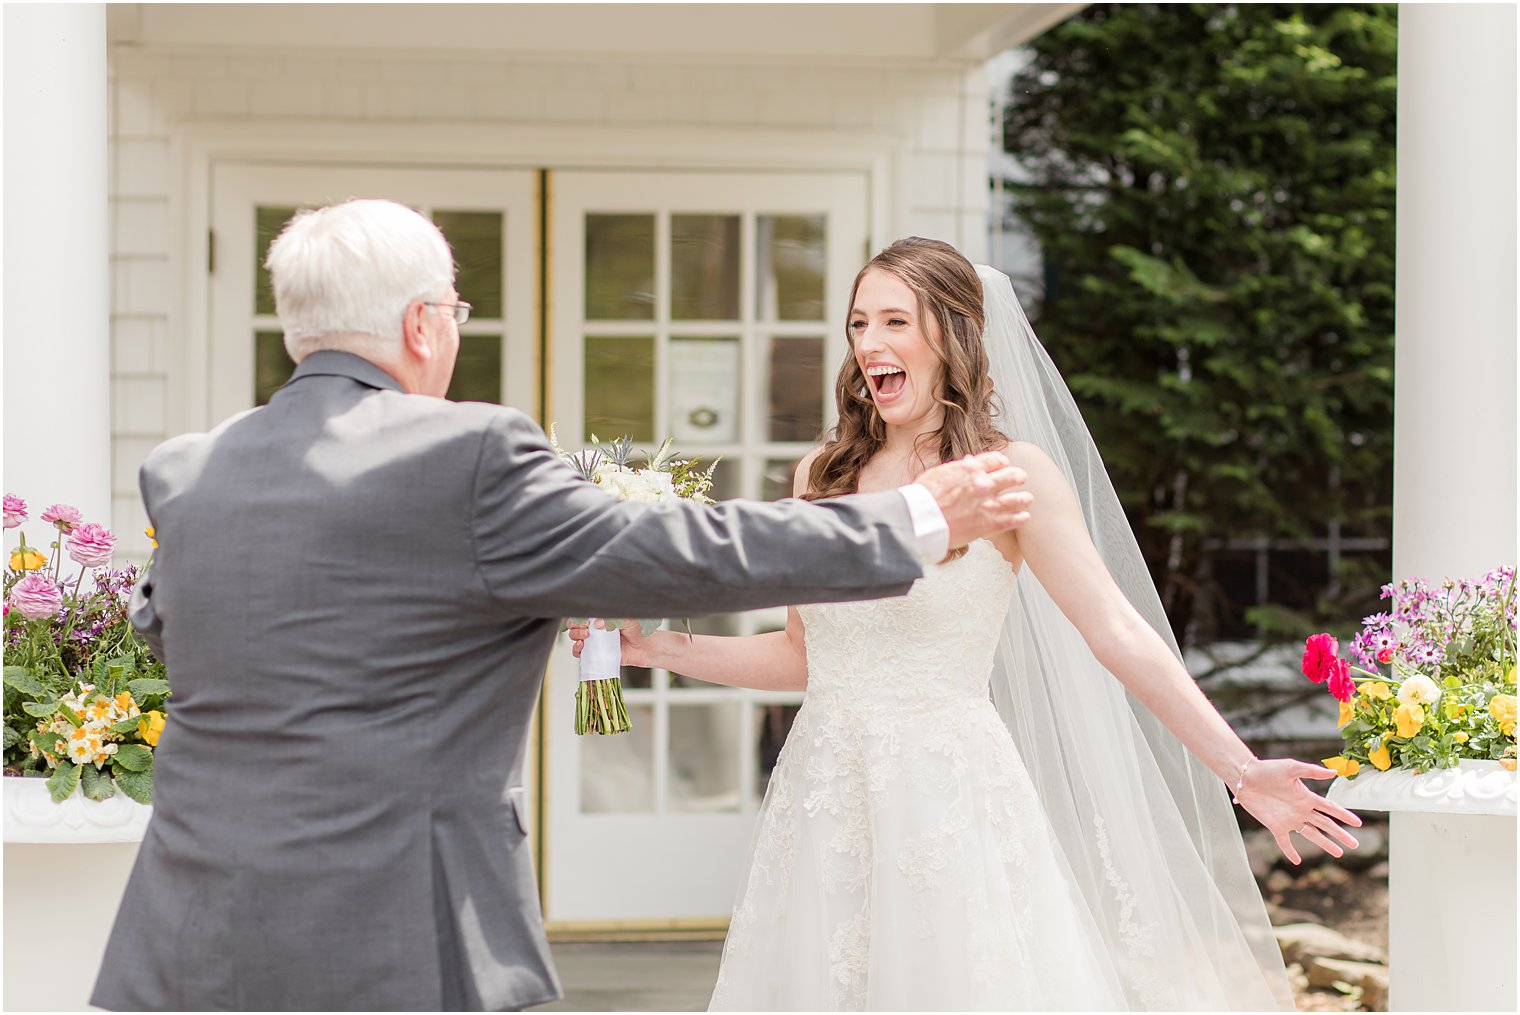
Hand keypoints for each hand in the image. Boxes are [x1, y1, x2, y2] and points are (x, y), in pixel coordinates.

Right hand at [564, 618, 658, 668]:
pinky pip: (581, 654)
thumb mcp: (625, 619)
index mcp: (600, 619)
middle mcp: (595, 630)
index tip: (584, 620)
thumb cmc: (637, 630)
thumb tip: (596, 624)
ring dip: (575, 636)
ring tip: (585, 637)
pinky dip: (577, 650)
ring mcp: (595, 643)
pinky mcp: (596, 655)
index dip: (578, 617)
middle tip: (585, 628)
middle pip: (574, 627)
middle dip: (575, 626)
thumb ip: (611, 619)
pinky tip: (582, 646)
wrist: (645, 646)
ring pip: (575, 639)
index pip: (581, 616)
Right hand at [916, 452, 1032, 548]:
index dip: (1002, 463)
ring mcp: (987, 504)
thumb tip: (970, 460)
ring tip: (1027, 499)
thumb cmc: (923, 497)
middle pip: (1012, 476)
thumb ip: (959, 467)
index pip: (997, 460)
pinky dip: (1020, 517)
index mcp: (970, 468)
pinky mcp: (988, 524)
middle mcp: (982, 484)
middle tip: (1021, 478)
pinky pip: (1012, 520)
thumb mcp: (940, 473)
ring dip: (1024, 498)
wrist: (918, 520)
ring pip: (1018, 498)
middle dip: (1018, 477)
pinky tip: (1024, 517)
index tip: (1003, 466)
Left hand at [1235, 758, 1362, 864]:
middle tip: (1355, 845)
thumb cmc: (1268, 769)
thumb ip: (1312, 771)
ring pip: (1311, 834)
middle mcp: (1301, 810)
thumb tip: (1334, 772)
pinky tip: (1297, 861)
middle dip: (1340, 834)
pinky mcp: (1275, 825)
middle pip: (1325, 824)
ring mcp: (1289, 819)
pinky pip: (1284, 841)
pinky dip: (1290, 851)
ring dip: (1325, 844)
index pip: (1330, 808)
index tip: (1358, 823)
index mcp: (1307, 797)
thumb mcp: (1291, 767)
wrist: (1245, 777)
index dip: (1344, 815)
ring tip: (1338, 853)